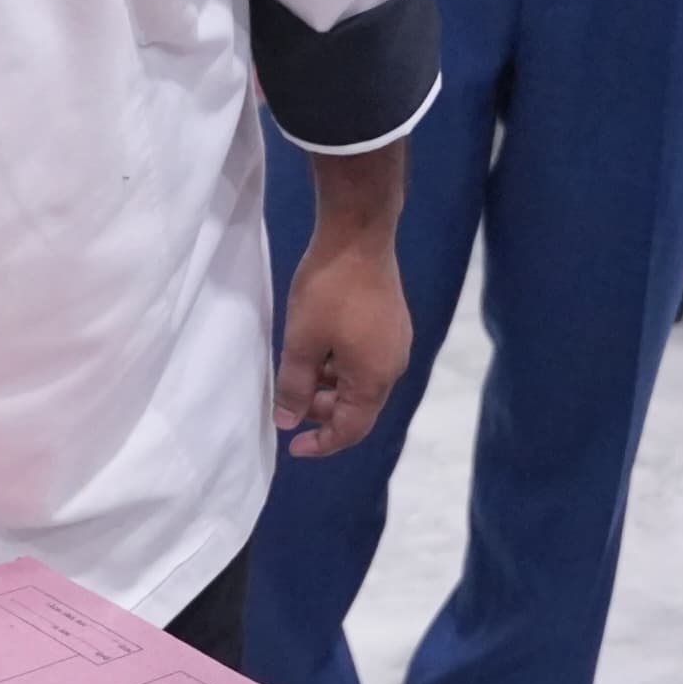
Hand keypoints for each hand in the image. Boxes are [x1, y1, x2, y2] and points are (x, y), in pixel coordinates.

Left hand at [274, 219, 409, 458]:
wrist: (358, 236)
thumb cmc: (328, 291)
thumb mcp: (301, 342)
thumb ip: (294, 387)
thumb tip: (287, 421)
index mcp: (375, 379)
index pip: (352, 429)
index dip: (322, 443)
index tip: (293, 447)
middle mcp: (393, 366)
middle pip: (359, 407)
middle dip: (323, 413)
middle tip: (288, 404)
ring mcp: (395, 343)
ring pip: (360, 382)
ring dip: (329, 388)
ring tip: (296, 375)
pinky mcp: (391, 323)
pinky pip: (365, 360)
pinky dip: (339, 366)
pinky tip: (316, 350)